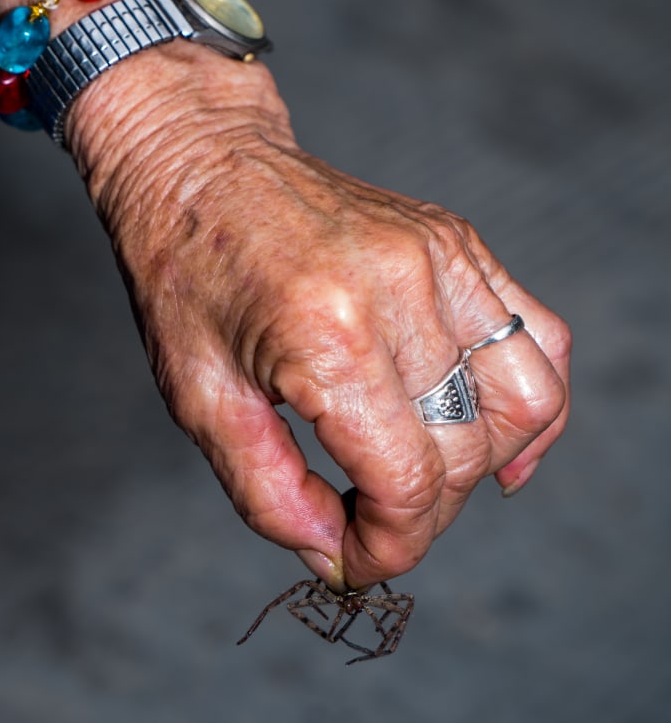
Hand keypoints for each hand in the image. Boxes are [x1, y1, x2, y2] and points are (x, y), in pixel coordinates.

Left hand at [71, 43, 570, 590]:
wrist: (198, 164)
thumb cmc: (185, 275)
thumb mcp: (198, 399)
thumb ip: (267, 494)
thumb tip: (335, 556)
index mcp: (327, 335)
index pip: (409, 483)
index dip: (389, 547)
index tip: (355, 559)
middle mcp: (400, 290)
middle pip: (465, 452)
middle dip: (422, 515)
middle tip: (367, 519)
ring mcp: (440, 257)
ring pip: (526, 400)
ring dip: (484, 464)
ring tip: (426, 478)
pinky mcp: (458, 241)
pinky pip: (539, 336)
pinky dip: (532, 401)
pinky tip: (493, 437)